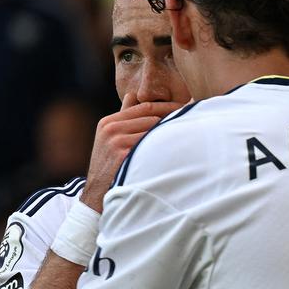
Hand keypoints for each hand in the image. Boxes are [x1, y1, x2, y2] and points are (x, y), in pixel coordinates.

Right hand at [80, 94, 182, 210]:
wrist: (96, 193)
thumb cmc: (109, 165)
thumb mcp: (110, 138)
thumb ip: (123, 118)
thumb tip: (132, 96)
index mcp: (109, 122)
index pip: (145, 106)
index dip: (168, 106)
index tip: (187, 106)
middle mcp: (111, 129)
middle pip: (153, 118)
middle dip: (171, 122)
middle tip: (192, 122)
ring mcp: (117, 142)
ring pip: (155, 132)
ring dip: (170, 136)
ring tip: (186, 139)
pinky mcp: (124, 156)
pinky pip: (153, 147)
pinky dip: (165, 149)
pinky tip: (175, 152)